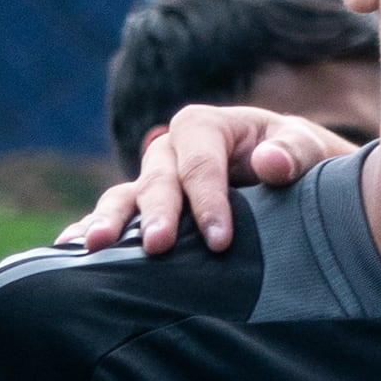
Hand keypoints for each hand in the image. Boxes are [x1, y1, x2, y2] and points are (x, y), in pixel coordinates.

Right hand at [58, 103, 369, 255]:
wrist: (292, 180)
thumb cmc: (299, 162)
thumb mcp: (308, 150)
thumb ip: (293, 152)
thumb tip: (270, 163)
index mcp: (206, 127)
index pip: (201, 163)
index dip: (208, 200)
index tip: (220, 241)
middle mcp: (171, 150)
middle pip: (158, 179)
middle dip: (157, 213)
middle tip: (157, 248)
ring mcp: (154, 180)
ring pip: (125, 196)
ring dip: (110, 221)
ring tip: (94, 248)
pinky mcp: (145, 208)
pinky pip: (116, 217)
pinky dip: (92, 230)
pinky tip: (72, 253)